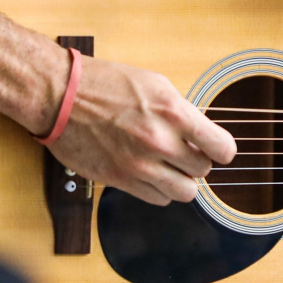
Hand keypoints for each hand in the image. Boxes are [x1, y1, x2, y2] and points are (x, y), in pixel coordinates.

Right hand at [47, 58, 236, 205]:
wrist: (59, 95)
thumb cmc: (104, 83)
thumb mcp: (155, 84)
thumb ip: (182, 111)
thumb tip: (203, 134)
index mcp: (173, 112)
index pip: (221, 148)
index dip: (222, 150)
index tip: (217, 149)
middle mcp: (159, 141)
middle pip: (203, 171)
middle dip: (197, 162)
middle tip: (183, 151)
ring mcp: (139, 165)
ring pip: (185, 192)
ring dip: (181, 181)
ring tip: (168, 166)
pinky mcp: (120, 180)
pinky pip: (158, 199)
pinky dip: (159, 190)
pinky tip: (149, 173)